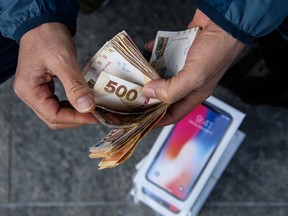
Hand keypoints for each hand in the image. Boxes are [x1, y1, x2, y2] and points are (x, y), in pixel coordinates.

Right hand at [14, 23, 96, 128]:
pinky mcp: (43, 87)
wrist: (43, 22)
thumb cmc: (49, 37)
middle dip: (76, 119)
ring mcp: (35, 91)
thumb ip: (75, 85)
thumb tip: (87, 107)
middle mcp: (29, 94)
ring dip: (74, 114)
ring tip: (91, 110)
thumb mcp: (63, 61)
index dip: (76, 119)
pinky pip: (56, 103)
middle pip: (53, 118)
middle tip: (96, 115)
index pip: (53, 116)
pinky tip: (82, 102)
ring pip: (55, 113)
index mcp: (29, 90)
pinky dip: (70, 106)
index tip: (95, 117)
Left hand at [143, 9, 244, 126]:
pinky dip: (154, 51)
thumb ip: (172, 89)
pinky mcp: (179, 50)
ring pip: (161, 74)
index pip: (173, 113)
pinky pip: (162, 53)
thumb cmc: (218, 50)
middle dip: (149, 95)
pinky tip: (147, 49)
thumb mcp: (195, 76)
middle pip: (164, 94)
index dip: (158, 120)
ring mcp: (183, 65)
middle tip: (133, 95)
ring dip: (149, 73)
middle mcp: (188, 81)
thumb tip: (149, 93)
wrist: (225, 21)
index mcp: (194, 94)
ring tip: (135, 73)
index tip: (142, 121)